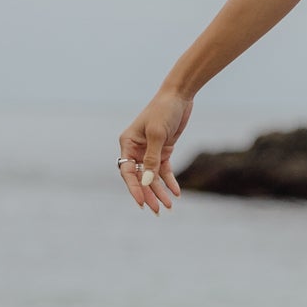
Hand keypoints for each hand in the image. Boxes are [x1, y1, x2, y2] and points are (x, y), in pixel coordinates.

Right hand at [118, 89, 191, 212]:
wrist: (179, 96)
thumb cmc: (164, 111)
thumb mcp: (158, 135)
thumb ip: (152, 159)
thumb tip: (147, 181)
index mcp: (128, 143)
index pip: (127, 171)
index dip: (134, 188)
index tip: (142, 203)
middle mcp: (136, 149)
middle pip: (140, 177)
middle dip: (148, 194)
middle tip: (157, 210)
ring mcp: (150, 151)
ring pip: (152, 176)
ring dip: (160, 191)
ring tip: (168, 206)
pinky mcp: (163, 150)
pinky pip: (164, 170)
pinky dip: (170, 182)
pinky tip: (176, 193)